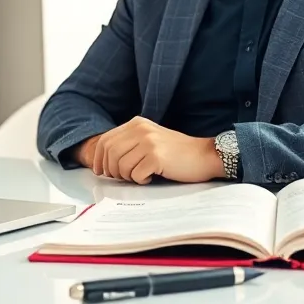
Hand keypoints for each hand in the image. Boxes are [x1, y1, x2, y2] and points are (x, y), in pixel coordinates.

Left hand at [87, 118, 223, 184]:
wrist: (204, 155)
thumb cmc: (176, 152)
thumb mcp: (149, 139)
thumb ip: (128, 144)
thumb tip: (103, 161)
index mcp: (136, 123)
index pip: (105, 140)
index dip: (98, 158)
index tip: (101, 171)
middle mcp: (141, 130)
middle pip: (110, 153)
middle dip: (111, 170)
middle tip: (123, 177)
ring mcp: (149, 143)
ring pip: (121, 165)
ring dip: (127, 176)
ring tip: (141, 175)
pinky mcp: (157, 157)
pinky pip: (136, 175)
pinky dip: (141, 180)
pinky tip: (152, 176)